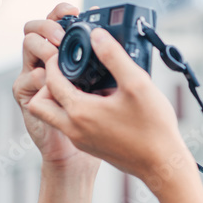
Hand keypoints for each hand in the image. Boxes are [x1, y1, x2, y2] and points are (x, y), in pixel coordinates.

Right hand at [12, 2, 98, 170]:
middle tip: (62, 36)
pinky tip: (51, 82)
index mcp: (67, 52)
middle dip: (48, 26)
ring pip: (28, 48)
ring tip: (57, 55)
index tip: (75, 10)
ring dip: (42, 47)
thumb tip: (116, 37)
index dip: (61, 11)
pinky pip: (25, 80)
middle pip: (36, 28)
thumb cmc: (103, 116)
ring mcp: (34, 76)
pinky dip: (37, 78)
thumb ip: (111, 60)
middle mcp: (48, 59)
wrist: (85, 151)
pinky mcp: (27, 96)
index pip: (58, 21)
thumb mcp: (113, 83)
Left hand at [26, 24, 190, 184]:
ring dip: (60, 98)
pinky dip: (75, 110)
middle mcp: (73, 128)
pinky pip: (70, 125)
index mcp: (79, 111)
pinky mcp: (90, 146)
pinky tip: (102, 101)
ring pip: (53, 115)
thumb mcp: (137, 84)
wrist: (162, 166)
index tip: (67, 50)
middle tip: (67, 71)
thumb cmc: (153, 129)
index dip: (55, 61)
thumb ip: (114, 56)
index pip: (50, 80)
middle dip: (47, 83)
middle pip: (39, 103)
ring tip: (85, 84)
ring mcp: (80, 140)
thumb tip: (98, 36)